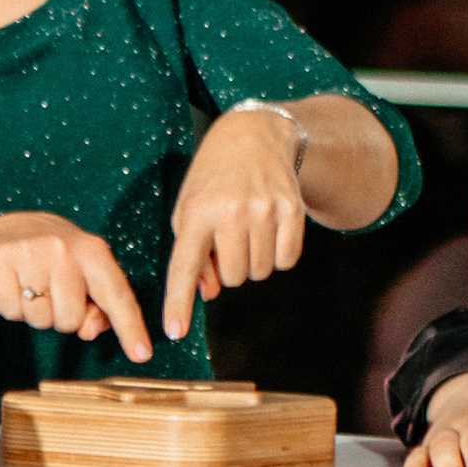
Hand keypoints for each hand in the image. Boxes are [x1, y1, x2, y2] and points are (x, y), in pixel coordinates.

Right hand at [0, 214, 151, 362]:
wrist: (10, 231)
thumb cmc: (58, 263)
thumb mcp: (86, 278)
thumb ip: (99, 310)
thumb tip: (89, 331)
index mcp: (94, 251)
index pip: (117, 296)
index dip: (130, 328)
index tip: (142, 355)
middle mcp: (64, 248)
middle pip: (70, 320)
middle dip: (63, 318)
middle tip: (54, 294)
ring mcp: (30, 252)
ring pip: (39, 319)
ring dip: (37, 314)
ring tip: (34, 288)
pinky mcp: (0, 260)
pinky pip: (11, 312)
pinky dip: (12, 308)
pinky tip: (15, 285)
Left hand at [164, 108, 307, 338]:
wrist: (253, 135)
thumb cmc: (213, 178)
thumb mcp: (189, 208)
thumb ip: (193, 253)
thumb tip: (209, 294)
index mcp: (197, 211)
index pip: (185, 266)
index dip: (179, 302)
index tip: (175, 331)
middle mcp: (231, 212)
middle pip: (232, 278)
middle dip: (227, 269)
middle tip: (226, 241)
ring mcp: (265, 211)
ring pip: (259, 272)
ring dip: (252, 262)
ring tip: (246, 231)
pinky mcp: (292, 211)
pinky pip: (286, 261)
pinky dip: (277, 256)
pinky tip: (268, 231)